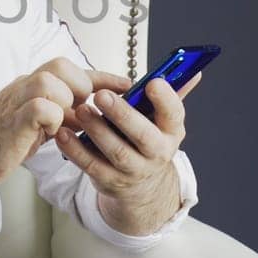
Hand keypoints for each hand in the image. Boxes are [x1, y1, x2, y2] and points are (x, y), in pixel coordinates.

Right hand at [0, 58, 130, 190]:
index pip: (70, 69)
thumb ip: (57, 114)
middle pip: (61, 65)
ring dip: (66, 104)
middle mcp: (23, 86)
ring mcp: (15, 100)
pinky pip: (41, 107)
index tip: (126, 84)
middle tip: (81, 113)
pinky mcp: (13, 120)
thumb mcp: (34, 124)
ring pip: (51, 82)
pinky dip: (52, 120)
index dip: (101, 76)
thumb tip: (86, 114)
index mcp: (29, 85)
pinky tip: (49, 135)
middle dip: (80, 88)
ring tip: (63, 125)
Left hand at [55, 72, 199, 232]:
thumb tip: (194, 70)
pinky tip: (64, 134)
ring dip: (97, 131)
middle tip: (102, 95)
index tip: (152, 83)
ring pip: (117, 152)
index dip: (165, 99)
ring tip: (81, 111)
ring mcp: (133, 170)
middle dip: (123, 115)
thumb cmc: (148, 141)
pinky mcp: (110, 181)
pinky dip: (76, 150)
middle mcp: (156, 153)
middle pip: (143, 136)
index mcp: (171, 132)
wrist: (142, 186)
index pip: (174, 115)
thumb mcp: (164, 120)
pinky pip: (91, 166)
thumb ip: (173, 93)